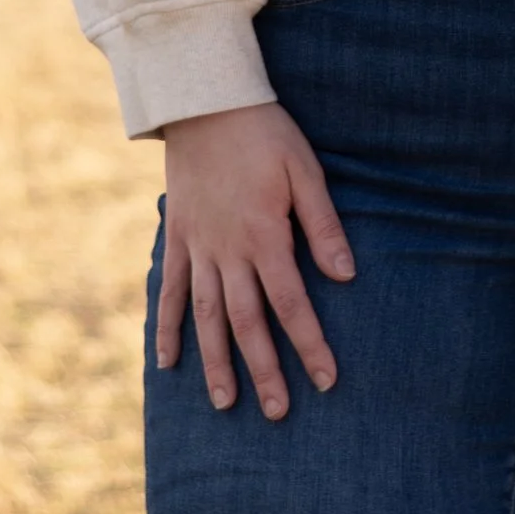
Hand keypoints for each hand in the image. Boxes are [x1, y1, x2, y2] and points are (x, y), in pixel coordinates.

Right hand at [158, 101, 352, 418]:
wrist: (203, 101)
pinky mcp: (178, 237)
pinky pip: (171, 290)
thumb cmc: (264, 132)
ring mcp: (197, 246)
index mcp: (264, 236)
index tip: (327, 380)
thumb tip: (346, 277)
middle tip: (276, 412)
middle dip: (264, 370)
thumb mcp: (305, 169)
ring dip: (215, 362)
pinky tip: (168, 363)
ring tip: (226, 403)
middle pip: (247, 323)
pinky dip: (168, 327)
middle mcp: (227, 250)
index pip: (291, 304)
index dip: (309, 345)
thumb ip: (323, 225)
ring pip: (207, 316)